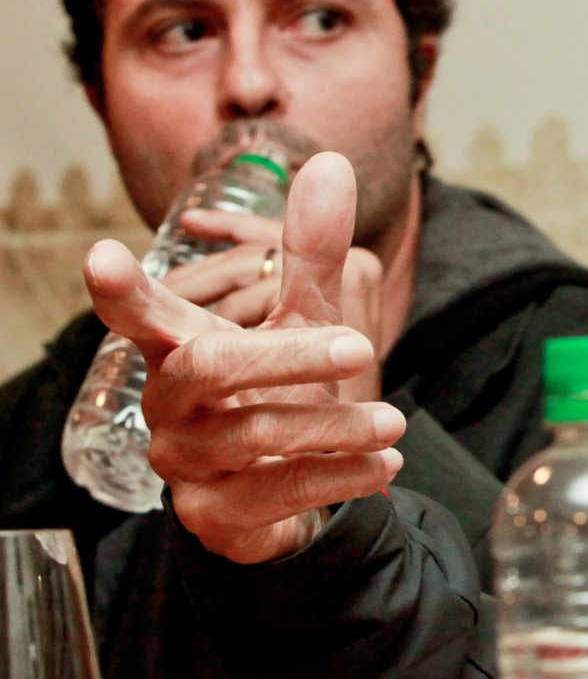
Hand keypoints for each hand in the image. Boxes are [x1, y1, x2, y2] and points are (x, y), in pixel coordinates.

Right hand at [84, 153, 405, 563]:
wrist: (286, 489)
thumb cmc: (283, 389)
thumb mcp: (304, 317)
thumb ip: (312, 250)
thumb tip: (331, 164)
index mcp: (181, 347)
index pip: (139, 314)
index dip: (121, 289)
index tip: (102, 256)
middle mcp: (171, 402)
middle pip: (208, 367)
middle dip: (286, 355)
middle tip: (359, 347)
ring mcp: (187, 462)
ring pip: (253, 433)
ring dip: (334, 424)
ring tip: (393, 421)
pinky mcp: (214, 515)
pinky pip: (277, 491)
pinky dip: (339, 476)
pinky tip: (384, 464)